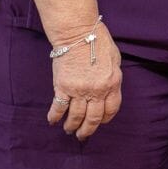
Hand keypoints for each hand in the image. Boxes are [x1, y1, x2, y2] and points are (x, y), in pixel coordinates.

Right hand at [47, 26, 123, 140]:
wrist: (77, 32)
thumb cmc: (97, 40)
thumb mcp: (114, 58)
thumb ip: (112, 76)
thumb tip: (109, 88)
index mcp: (113, 83)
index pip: (112, 109)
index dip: (105, 119)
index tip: (100, 122)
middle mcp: (97, 90)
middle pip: (94, 118)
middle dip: (87, 130)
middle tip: (82, 136)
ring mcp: (80, 90)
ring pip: (76, 116)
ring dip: (72, 126)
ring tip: (69, 130)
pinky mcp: (63, 87)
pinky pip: (58, 107)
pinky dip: (55, 116)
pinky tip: (53, 121)